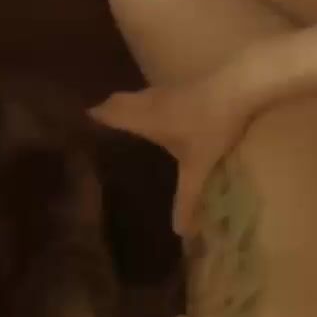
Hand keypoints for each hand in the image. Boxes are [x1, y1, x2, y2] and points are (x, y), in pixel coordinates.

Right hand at [89, 74, 256, 234]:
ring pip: (134, 96)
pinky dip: (146, 104)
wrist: (242, 83)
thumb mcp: (198, 166)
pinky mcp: (183, 85)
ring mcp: (164, 90)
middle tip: (95, 130)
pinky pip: (153, 95)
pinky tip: (158, 115)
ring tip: (121, 124)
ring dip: (124, 107)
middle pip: (114, 102)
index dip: (88, 120)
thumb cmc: (211, 124)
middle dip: (103, 113)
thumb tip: (179, 233)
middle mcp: (145, 102)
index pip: (104, 115)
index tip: (74, 129)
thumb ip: (186, 198)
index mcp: (140, 119)